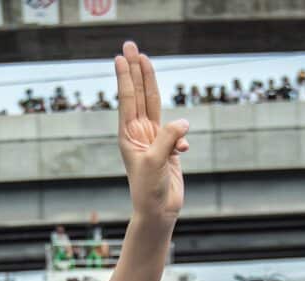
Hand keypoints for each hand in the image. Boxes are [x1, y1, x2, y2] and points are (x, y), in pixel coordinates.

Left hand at [115, 42, 187, 220]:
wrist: (158, 211)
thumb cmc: (149, 190)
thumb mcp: (155, 162)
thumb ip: (167, 138)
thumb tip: (183, 121)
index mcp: (128, 135)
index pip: (128, 99)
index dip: (126, 76)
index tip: (121, 56)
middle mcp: (138, 133)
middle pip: (139, 93)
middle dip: (135, 69)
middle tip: (130, 45)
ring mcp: (153, 138)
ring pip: (154, 104)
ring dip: (151, 82)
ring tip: (145, 59)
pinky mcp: (168, 147)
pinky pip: (177, 132)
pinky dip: (181, 136)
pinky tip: (182, 149)